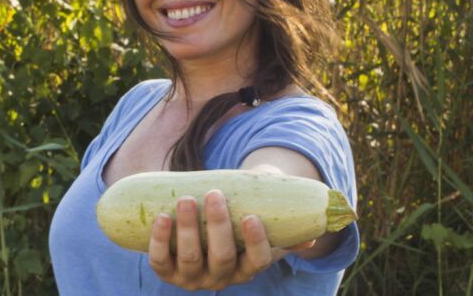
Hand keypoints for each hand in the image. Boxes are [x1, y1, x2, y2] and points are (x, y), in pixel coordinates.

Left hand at [148, 190, 274, 290]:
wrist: (204, 229)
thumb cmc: (243, 218)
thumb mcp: (265, 224)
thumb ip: (286, 226)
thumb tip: (313, 236)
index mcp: (249, 267)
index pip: (257, 260)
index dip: (255, 242)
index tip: (251, 217)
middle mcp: (222, 278)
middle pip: (221, 256)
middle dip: (217, 226)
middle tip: (215, 194)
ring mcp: (192, 277)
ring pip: (190, 258)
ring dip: (187, 229)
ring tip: (187, 200)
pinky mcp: (167, 271)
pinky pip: (160, 261)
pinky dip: (159, 240)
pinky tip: (161, 216)